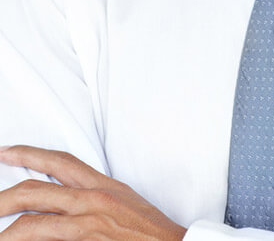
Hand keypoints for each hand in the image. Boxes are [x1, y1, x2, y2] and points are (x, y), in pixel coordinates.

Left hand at [0, 145, 185, 239]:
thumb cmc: (149, 231)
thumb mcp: (122, 202)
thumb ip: (93, 197)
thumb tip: (65, 200)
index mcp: (102, 184)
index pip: (59, 161)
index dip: (29, 153)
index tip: (7, 151)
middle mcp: (92, 199)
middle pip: (36, 190)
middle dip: (5, 196)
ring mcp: (87, 223)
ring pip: (32, 221)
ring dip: (7, 230)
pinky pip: (47, 239)